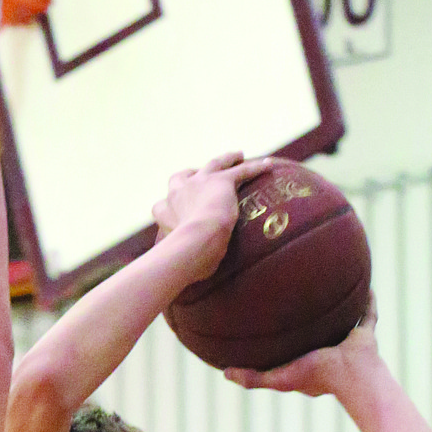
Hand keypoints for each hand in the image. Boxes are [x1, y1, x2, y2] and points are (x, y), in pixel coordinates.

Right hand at [152, 155, 275, 285]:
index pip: (163, 204)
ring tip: (237, 156)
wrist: (194, 244)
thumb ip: (181, 258)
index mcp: (165, 211)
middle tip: (202, 174)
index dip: (170, 204)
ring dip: (227, 159)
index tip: (177, 207)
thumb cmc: (183, 258)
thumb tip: (186, 276)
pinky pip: (242, 171)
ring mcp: (200, 182)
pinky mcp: (222, 182)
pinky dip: (256, 168)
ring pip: (215, 165)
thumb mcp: (176, 258)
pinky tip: (269, 165)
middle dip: (193, 175)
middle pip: (184, 177)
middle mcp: (179, 191)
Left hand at [224, 298, 380, 397]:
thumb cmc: (317, 377)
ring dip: (336, 305)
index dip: (282, 338)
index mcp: (310, 362)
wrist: (354, 377)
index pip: (293, 348)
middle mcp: (329, 351)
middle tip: (296, 297)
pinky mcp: (366, 334)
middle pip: (317, 330)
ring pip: (341, 319)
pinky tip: (363, 279)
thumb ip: (253, 378)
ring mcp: (349, 342)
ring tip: (327, 284)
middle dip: (308, 318)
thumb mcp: (279, 378)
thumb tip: (224, 373)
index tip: (269, 323)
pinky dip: (368, 300)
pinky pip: (368, 312)